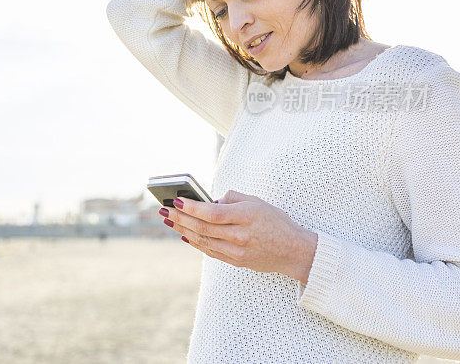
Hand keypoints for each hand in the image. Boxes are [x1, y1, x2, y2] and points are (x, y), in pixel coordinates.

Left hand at [160, 190, 317, 282]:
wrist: (295, 251)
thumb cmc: (276, 222)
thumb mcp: (257, 202)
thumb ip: (232, 198)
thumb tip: (210, 201)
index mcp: (246, 217)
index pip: (212, 213)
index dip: (191, 208)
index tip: (176, 201)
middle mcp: (240, 235)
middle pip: (203, 227)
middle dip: (180, 217)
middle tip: (164, 209)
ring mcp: (237, 251)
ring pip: (203, 240)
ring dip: (183, 229)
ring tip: (169, 220)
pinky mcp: (236, 261)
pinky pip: (210, 251)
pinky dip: (195, 242)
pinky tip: (184, 233)